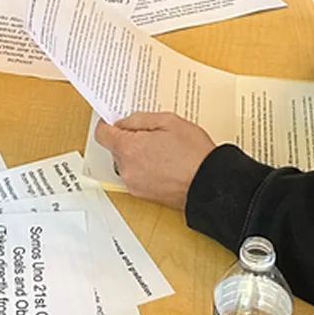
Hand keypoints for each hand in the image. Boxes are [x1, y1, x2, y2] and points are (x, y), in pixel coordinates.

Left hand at [93, 112, 215, 209]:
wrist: (211, 186)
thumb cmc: (194, 155)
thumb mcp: (168, 122)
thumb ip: (140, 119)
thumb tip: (124, 121)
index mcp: (129, 149)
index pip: (102, 134)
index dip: (108, 124)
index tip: (116, 120)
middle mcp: (127, 169)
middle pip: (115, 148)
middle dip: (129, 139)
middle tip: (152, 133)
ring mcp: (135, 184)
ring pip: (126, 162)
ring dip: (138, 154)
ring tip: (163, 149)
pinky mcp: (144, 195)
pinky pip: (136, 175)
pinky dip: (145, 168)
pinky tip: (165, 163)